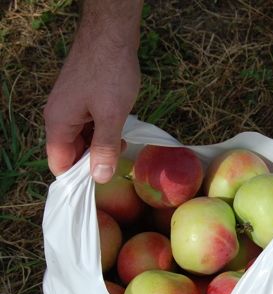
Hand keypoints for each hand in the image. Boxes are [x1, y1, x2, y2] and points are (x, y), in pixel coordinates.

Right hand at [44, 1, 141, 182]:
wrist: (112, 33)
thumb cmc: (110, 73)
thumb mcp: (111, 116)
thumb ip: (105, 148)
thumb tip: (100, 177)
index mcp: (58, 123)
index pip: (59, 163)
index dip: (77, 178)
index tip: (99, 186)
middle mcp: (59, 117)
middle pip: (71, 153)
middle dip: (93, 161)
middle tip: (116, 162)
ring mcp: (71, 108)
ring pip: (82, 139)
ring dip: (100, 146)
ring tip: (120, 144)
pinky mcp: (83, 100)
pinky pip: (89, 126)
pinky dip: (102, 132)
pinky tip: (118, 130)